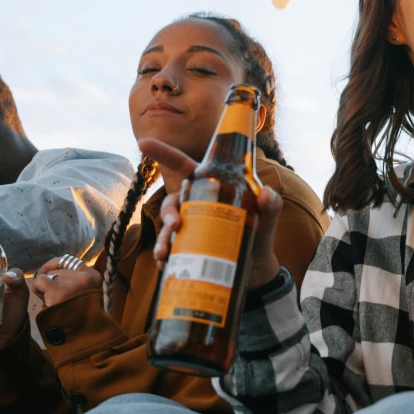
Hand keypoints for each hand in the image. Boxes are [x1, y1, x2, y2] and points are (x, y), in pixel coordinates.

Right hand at [143, 140, 283, 291]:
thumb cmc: (260, 235)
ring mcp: (189, 229)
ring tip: (165, 255)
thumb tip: (266, 193)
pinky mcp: (187, 251)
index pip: (183, 167)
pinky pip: (168, 252)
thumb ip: (271, 206)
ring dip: (162, 240)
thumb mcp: (266, 219)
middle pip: (171, 203)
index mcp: (210, 189)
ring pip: (166, 230)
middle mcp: (195, 206)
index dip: (164, 153)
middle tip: (175, 225)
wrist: (257, 270)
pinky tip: (165, 265)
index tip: (143, 143)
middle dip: (167, 213)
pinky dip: (164, 258)